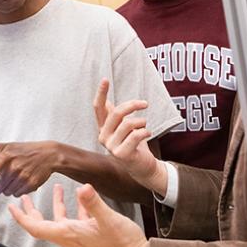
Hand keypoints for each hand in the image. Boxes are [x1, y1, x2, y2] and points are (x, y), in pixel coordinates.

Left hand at [0, 141, 61, 210]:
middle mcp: (12, 168)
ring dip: (11, 188)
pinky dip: (20, 190)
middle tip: (9, 175)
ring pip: (8, 193)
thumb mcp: (7, 146)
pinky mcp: (31, 184)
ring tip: (19, 175)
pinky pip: (19, 194)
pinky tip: (25, 179)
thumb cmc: (25, 150)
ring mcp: (22, 176)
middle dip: (1, 185)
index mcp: (3, 158)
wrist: (49, 154)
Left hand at [9, 183, 148, 246]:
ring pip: (60, 221)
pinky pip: (76, 222)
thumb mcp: (108, 220)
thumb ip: (93, 203)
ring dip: (55, 205)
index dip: (22, 217)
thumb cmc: (123, 246)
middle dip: (32, 211)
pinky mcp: (90, 237)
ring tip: (56, 189)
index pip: (36, 227)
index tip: (12, 207)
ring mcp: (80, 238)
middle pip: (43, 224)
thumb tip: (83, 188)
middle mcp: (71, 238)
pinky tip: (82, 199)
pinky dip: (74, 209)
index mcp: (69, 234)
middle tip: (24, 198)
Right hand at [95, 79, 165, 193]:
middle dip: (133, 105)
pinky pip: (135, 135)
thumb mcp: (123, 128)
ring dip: (141, 121)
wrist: (142, 167)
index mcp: (103, 128)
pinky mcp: (121, 154)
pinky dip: (145, 131)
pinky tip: (148, 133)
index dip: (101, 93)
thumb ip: (115, 117)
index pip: (98, 108)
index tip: (105, 79)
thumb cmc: (134, 145)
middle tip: (145, 103)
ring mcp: (111, 147)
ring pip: (128, 124)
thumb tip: (107, 102)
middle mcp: (103, 137)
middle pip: (116, 113)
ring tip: (145, 125)